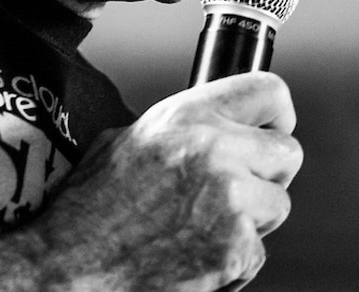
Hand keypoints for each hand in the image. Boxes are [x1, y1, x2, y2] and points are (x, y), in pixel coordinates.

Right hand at [31, 70, 301, 290]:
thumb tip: (213, 127)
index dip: (276, 114)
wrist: (69, 266)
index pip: (270, 90)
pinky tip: (195, 258)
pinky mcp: (234, 248)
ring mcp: (229, 200)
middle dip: (269, 174)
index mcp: (189, 115)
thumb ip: (180, 129)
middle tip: (239, 190)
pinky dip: (233, 263)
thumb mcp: (127, 141)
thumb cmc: (90, 209)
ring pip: (278, 205)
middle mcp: (215, 149)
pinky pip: (258, 253)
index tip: (271, 130)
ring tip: (205, 228)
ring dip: (252, 220)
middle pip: (289, 152)